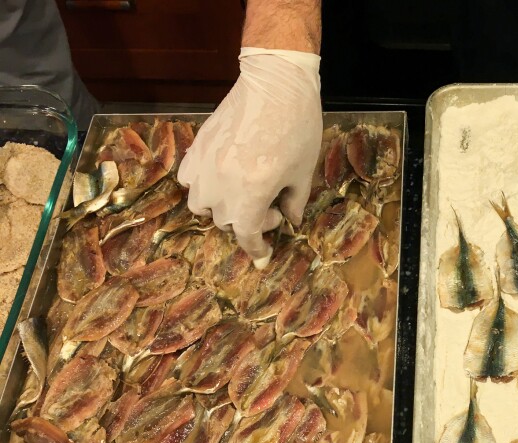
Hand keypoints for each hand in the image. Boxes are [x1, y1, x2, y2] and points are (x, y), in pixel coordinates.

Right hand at [179, 47, 321, 267]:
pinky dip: (202, 186)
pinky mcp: (196, 147)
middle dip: (249, 221)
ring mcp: (204, 166)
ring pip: (201, 205)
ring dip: (221, 207)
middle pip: (226, 221)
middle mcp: (220, 186)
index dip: (257, 250)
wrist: (275, 83)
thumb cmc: (297, 127)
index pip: (248, 235)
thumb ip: (294, 201)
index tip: (263, 258)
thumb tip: (291, 221)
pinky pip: (189, 180)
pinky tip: (221, 176)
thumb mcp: (303, 171)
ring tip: (243, 193)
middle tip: (272, 205)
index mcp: (250, 195)